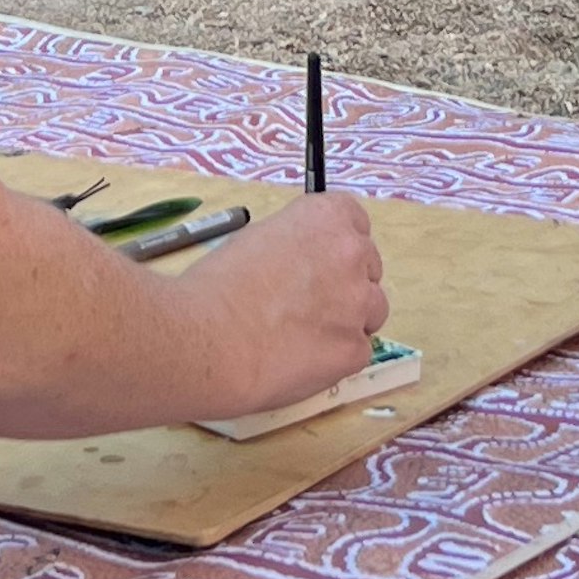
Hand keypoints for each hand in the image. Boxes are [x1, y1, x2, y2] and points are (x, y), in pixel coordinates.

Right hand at [170, 193, 387, 419]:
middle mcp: (351, 253)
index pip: (355, 221)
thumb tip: (304, 265)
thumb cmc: (217, 287)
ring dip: (346, 321)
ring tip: (302, 337)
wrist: (207, 341)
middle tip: (307, 305)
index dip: (336, 245)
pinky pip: (356, 352)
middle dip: (345, 284)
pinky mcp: (354, 351)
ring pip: (371, 311)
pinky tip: (299, 360)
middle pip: (368, 267)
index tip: (321, 262)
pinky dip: (335, 358)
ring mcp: (358, 304)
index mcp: (326, 217)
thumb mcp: (256, 241)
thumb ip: (295, 246)